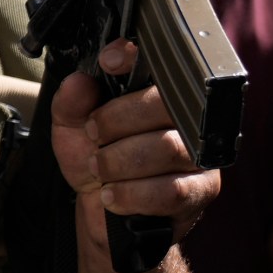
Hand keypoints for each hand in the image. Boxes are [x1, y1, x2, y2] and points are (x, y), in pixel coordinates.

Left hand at [49, 40, 219, 255]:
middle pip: (165, 104)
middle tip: (93, 134)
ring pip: (167, 148)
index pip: (161, 66)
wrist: (104, 215)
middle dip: (117, 120)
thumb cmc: (97, 164)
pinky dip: (132, 194)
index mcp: (159, 98)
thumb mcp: (72, 130)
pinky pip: (172, 190)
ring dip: (120, 161)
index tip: (110, 62)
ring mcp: (199, 156)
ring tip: (100, 169)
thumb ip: (71, 103)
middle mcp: (188, 121)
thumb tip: (79, 80)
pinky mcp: (201, 191)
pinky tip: (112, 196)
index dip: (137, 58)